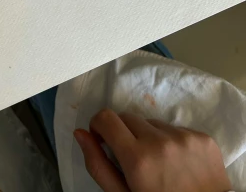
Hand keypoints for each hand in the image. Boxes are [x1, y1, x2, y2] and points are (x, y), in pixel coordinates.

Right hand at [74, 108, 231, 191]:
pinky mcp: (203, 138)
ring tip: (159, 164)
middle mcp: (160, 142)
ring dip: (149, 137)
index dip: (99, 127)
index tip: (103, 139)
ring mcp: (185, 138)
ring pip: (152, 122)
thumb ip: (98, 165)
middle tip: (132, 159)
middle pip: (128, 117)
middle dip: (124, 133)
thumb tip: (80, 133)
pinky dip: (172, 141)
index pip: (106, 118)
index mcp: (137, 159)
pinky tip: (178, 163)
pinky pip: (177, 128)